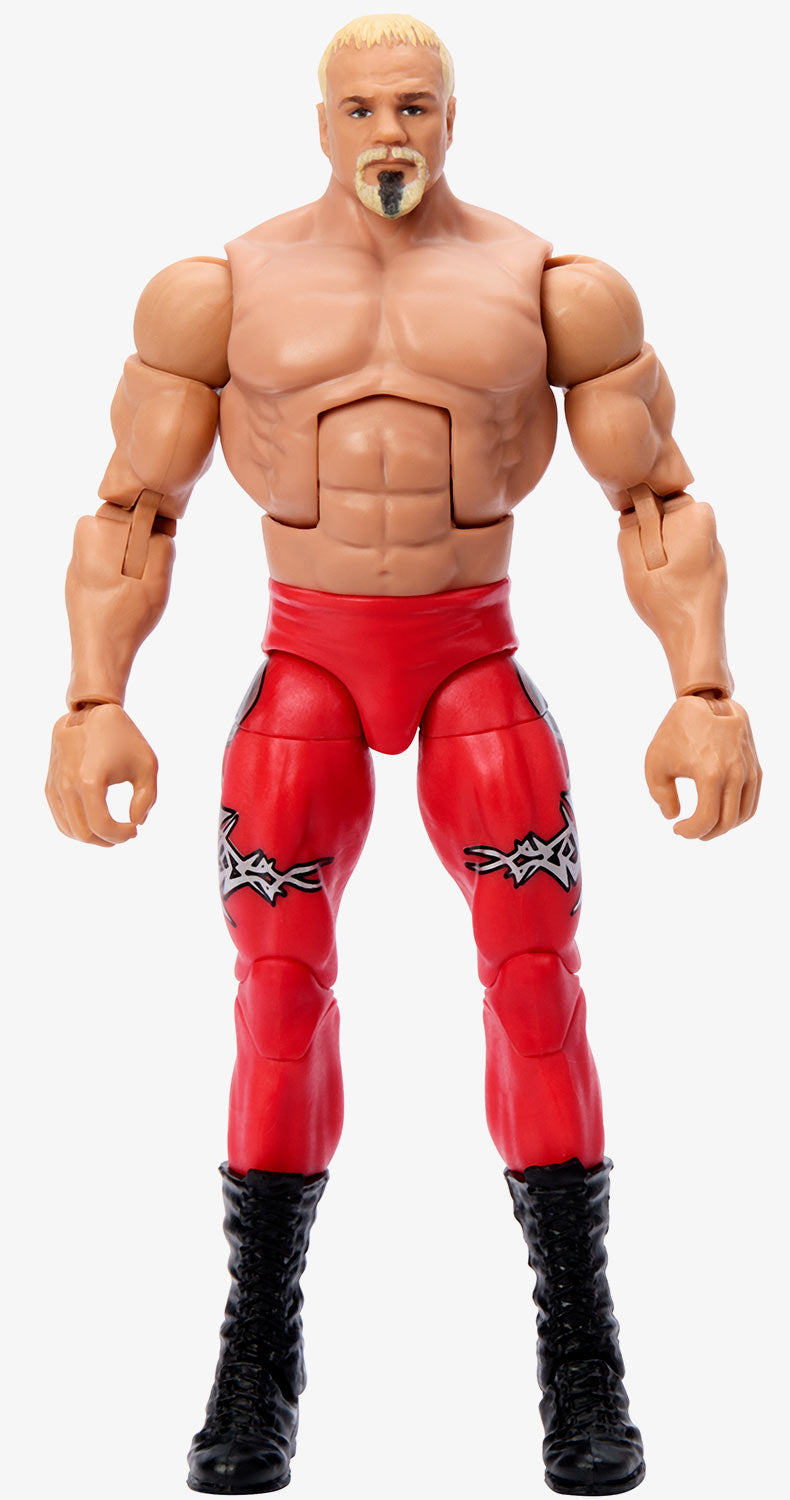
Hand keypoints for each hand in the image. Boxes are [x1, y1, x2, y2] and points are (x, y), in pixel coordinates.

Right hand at [46, 703, 157, 845]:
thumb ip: (146, 799)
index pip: (101, 826)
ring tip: (112, 829)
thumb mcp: (147, 765)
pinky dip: (77, 828)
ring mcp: (56, 786)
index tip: (135, 828)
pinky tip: (96, 823)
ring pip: (68, 830)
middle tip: (126, 832)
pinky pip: (60, 818)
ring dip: (92, 837)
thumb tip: (135, 822)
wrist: (91, 712)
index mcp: (90, 780)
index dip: (121, 835)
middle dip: (108, 840)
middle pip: (84, 834)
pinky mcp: (50, 784)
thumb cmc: (124, 738)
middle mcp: (68, 785)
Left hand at [645, 695, 760, 839]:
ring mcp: (749, 770)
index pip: (707, 819)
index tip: (677, 829)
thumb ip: (661, 794)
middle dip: (706, 833)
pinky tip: (720, 814)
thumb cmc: (677, 731)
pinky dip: (738, 814)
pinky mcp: (755, 767)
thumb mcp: (656, 761)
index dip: (690, 831)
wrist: (706, 702)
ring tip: (704, 825)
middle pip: (727, 822)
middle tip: (690, 831)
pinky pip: (752, 801)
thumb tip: (672, 816)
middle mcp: (735, 773)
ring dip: (723, 827)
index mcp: (710, 772)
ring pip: (743, 814)